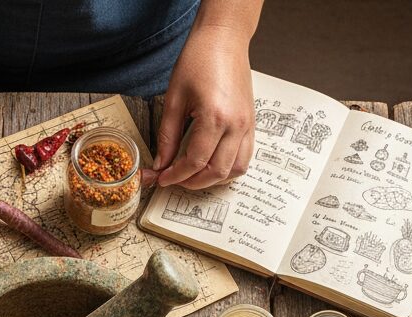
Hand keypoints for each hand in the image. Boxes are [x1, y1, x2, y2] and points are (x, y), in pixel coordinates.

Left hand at [153, 25, 254, 189]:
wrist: (224, 38)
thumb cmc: (199, 59)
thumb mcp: (174, 99)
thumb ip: (167, 137)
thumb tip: (161, 164)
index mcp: (215, 116)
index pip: (195, 161)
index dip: (175, 175)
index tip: (161, 178)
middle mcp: (236, 124)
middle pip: (216, 171)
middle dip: (192, 182)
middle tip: (174, 178)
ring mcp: (247, 125)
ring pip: (234, 170)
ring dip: (212, 179)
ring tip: (193, 175)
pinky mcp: (251, 123)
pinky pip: (244, 157)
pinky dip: (227, 168)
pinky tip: (210, 163)